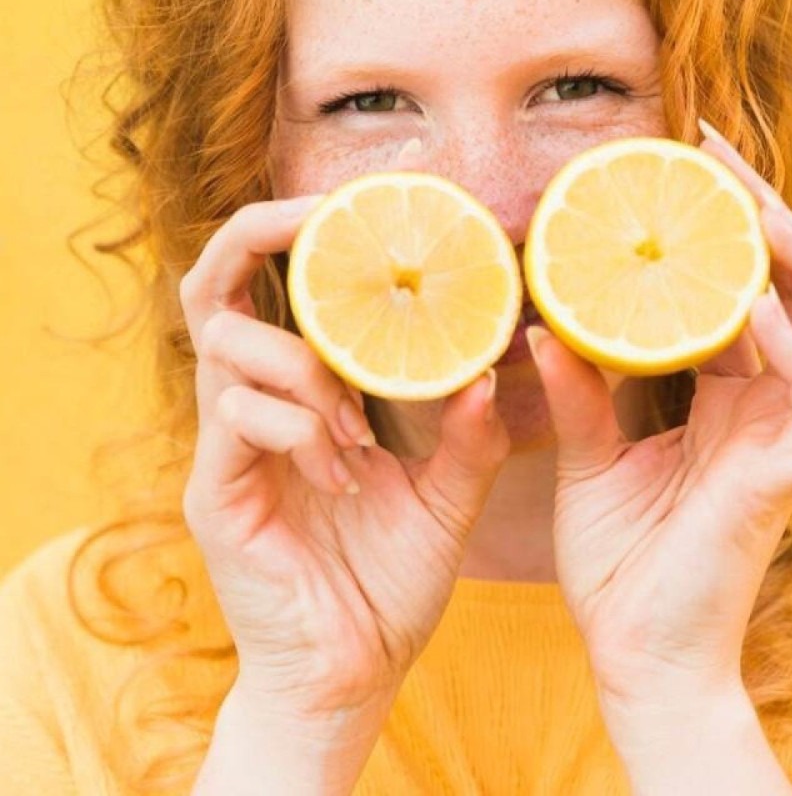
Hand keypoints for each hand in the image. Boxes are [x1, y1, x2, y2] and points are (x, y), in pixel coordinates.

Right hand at [179, 196, 508, 723]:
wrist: (354, 671)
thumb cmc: (392, 579)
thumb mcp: (448, 496)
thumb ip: (468, 435)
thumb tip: (489, 368)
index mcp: (300, 395)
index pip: (278, 291)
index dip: (301, 234)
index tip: (361, 209)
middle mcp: (250, 406)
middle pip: (213, 288)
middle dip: (258, 236)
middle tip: (321, 219)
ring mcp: (223, 447)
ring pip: (228, 348)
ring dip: (306, 365)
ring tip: (360, 422)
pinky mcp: (213, 491)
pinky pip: (238, 419)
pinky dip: (300, 425)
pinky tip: (345, 471)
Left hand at [530, 130, 791, 710]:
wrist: (632, 654)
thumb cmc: (616, 561)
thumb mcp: (587, 457)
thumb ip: (577, 393)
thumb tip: (540, 322)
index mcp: (728, 398)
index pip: (742, 289)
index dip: (720, 225)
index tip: (671, 163)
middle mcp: (773, 406)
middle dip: (764, 212)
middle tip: (708, 147)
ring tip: (744, 202)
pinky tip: (750, 303)